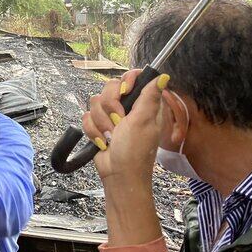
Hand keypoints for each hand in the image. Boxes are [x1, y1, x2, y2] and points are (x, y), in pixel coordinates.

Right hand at [82, 70, 169, 246]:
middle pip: (109, 88)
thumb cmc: (134, 151)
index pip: (134, 78)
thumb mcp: (144, 122)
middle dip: (109, 106)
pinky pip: (87, 118)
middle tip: (119, 121)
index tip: (124, 91)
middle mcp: (128, 108)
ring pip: (95, 103)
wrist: (119, 175)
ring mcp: (112, 117)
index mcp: (143, 104)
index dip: (126, 80)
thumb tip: (163, 76)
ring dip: (101, 123)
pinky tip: (103, 142)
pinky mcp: (99, 126)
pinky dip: (93, 131)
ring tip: (111, 137)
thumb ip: (150, 97)